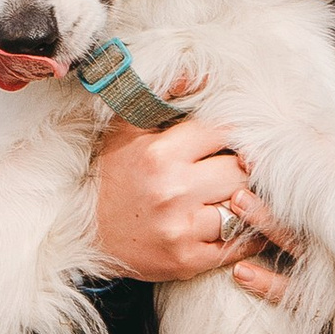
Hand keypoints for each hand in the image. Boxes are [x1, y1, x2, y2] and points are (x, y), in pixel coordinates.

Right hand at [90, 112, 301, 286]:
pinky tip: (244, 222)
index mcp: (160, 154)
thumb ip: (159, 97)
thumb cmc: (113, 177)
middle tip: (238, 167)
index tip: (234, 139)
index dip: (234, 133)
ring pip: (243, 206)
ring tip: (241, 193)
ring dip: (246, 200)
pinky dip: (249, 232)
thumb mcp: (126, 130)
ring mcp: (182, 229)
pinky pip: (239, 242)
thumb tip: (200, 73)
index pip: (224, 132)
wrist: (85, 234)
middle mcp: (172, 191)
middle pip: (240, 170)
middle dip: (242, 167)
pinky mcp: (189, 261)